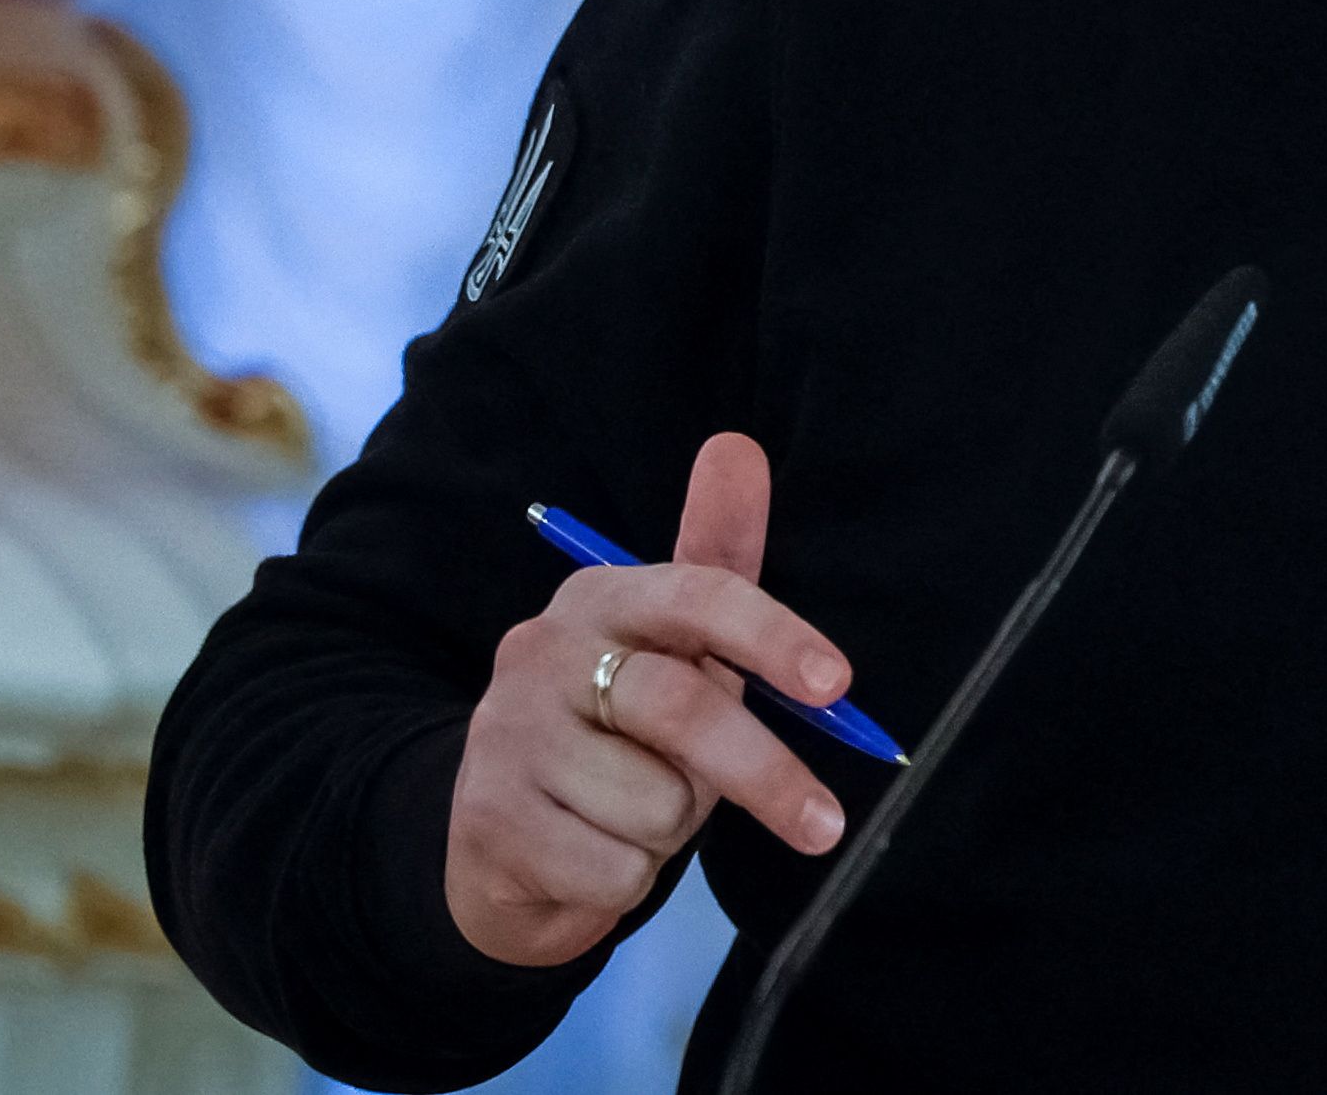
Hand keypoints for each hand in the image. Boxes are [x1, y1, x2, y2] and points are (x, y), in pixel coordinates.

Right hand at [445, 433, 852, 966]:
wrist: (500, 838)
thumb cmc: (616, 730)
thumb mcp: (671, 648)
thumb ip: (715, 557)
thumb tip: (738, 447)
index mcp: (601, 598)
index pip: (697, 595)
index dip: (773, 636)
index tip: (837, 684)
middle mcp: (542, 653)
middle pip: (683, 709)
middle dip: (766, 774)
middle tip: (825, 824)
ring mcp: (507, 738)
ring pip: (654, 805)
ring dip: (672, 830)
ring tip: (638, 813)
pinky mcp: (489, 823)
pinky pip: (614, 871)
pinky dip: (627, 880)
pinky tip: (593, 854)